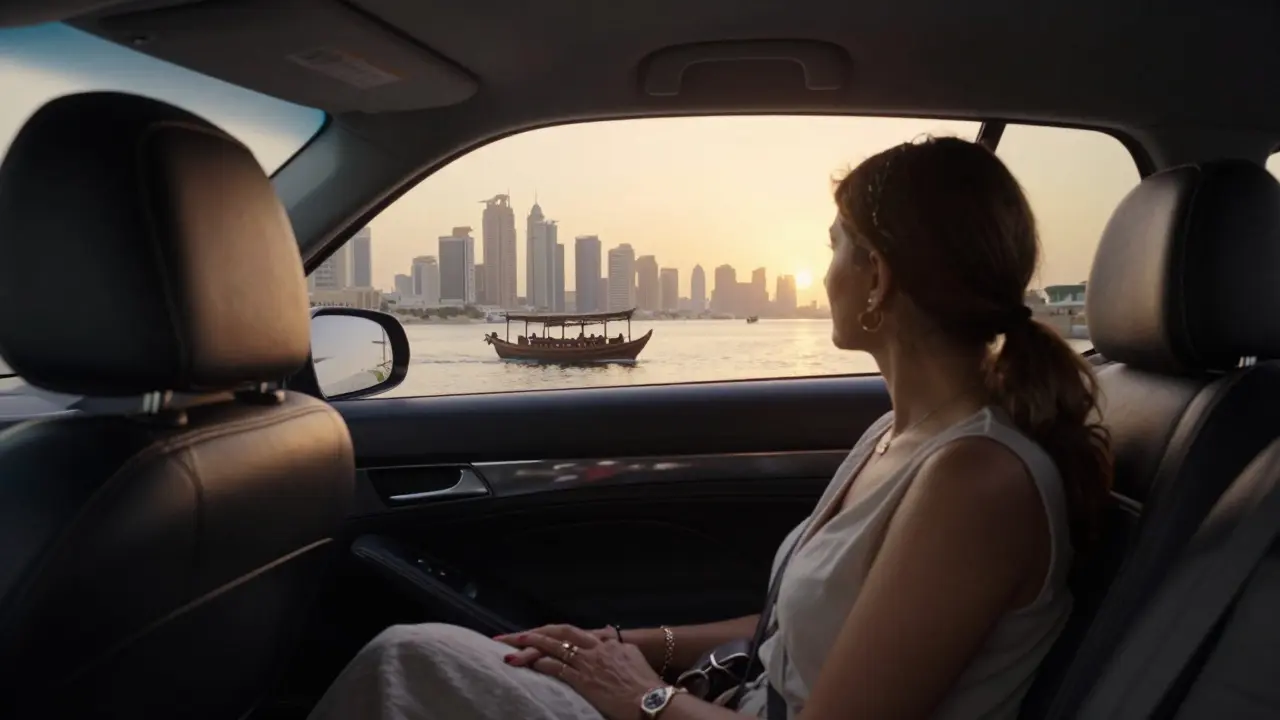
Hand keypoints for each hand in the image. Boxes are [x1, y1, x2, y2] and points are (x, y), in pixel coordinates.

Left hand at [499, 625, 662, 719]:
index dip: (552, 633)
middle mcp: (595, 648)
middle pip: (560, 633)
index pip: (573, 633)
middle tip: (514, 635)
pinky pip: (558, 668)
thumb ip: (619, 647)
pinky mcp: (584, 680)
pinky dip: (541, 665)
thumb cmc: (645, 683)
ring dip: (531, 647)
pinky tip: (528, 665)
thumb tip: (610, 637)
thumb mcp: (633, 657)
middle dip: (535, 633)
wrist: (651, 700)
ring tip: (511, 647)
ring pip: (554, 648)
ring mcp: (589, 663)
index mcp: (606, 643)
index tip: (537, 633)